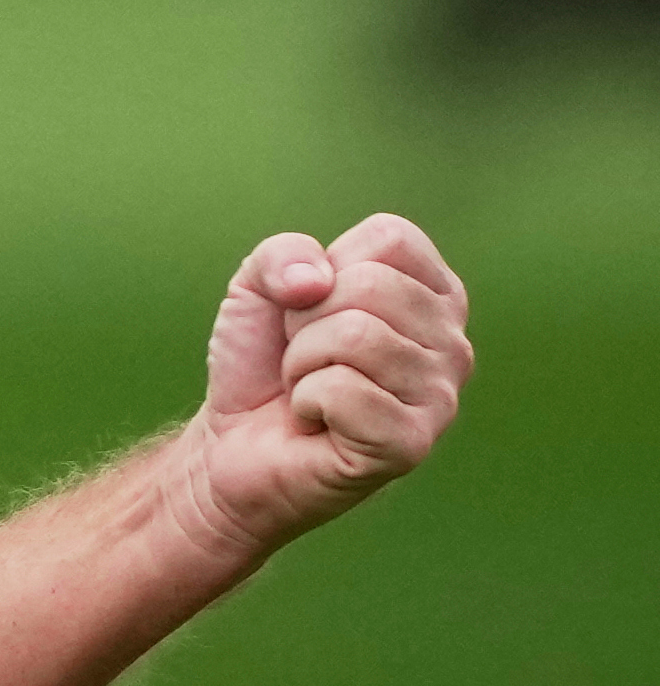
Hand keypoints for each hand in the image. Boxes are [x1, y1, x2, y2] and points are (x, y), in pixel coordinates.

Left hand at [174, 214, 472, 561]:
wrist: (231, 447)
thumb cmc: (262, 364)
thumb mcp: (258, 289)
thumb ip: (282, 254)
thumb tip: (315, 280)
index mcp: (435, 294)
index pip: (391, 239)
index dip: (326, 271)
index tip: (311, 313)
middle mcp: (453, 342)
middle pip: (369, 285)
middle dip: (306, 322)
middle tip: (305, 360)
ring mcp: (440, 396)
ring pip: (355, 336)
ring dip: (302, 363)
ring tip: (309, 390)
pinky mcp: (411, 443)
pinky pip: (343, 390)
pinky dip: (305, 402)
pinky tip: (316, 423)